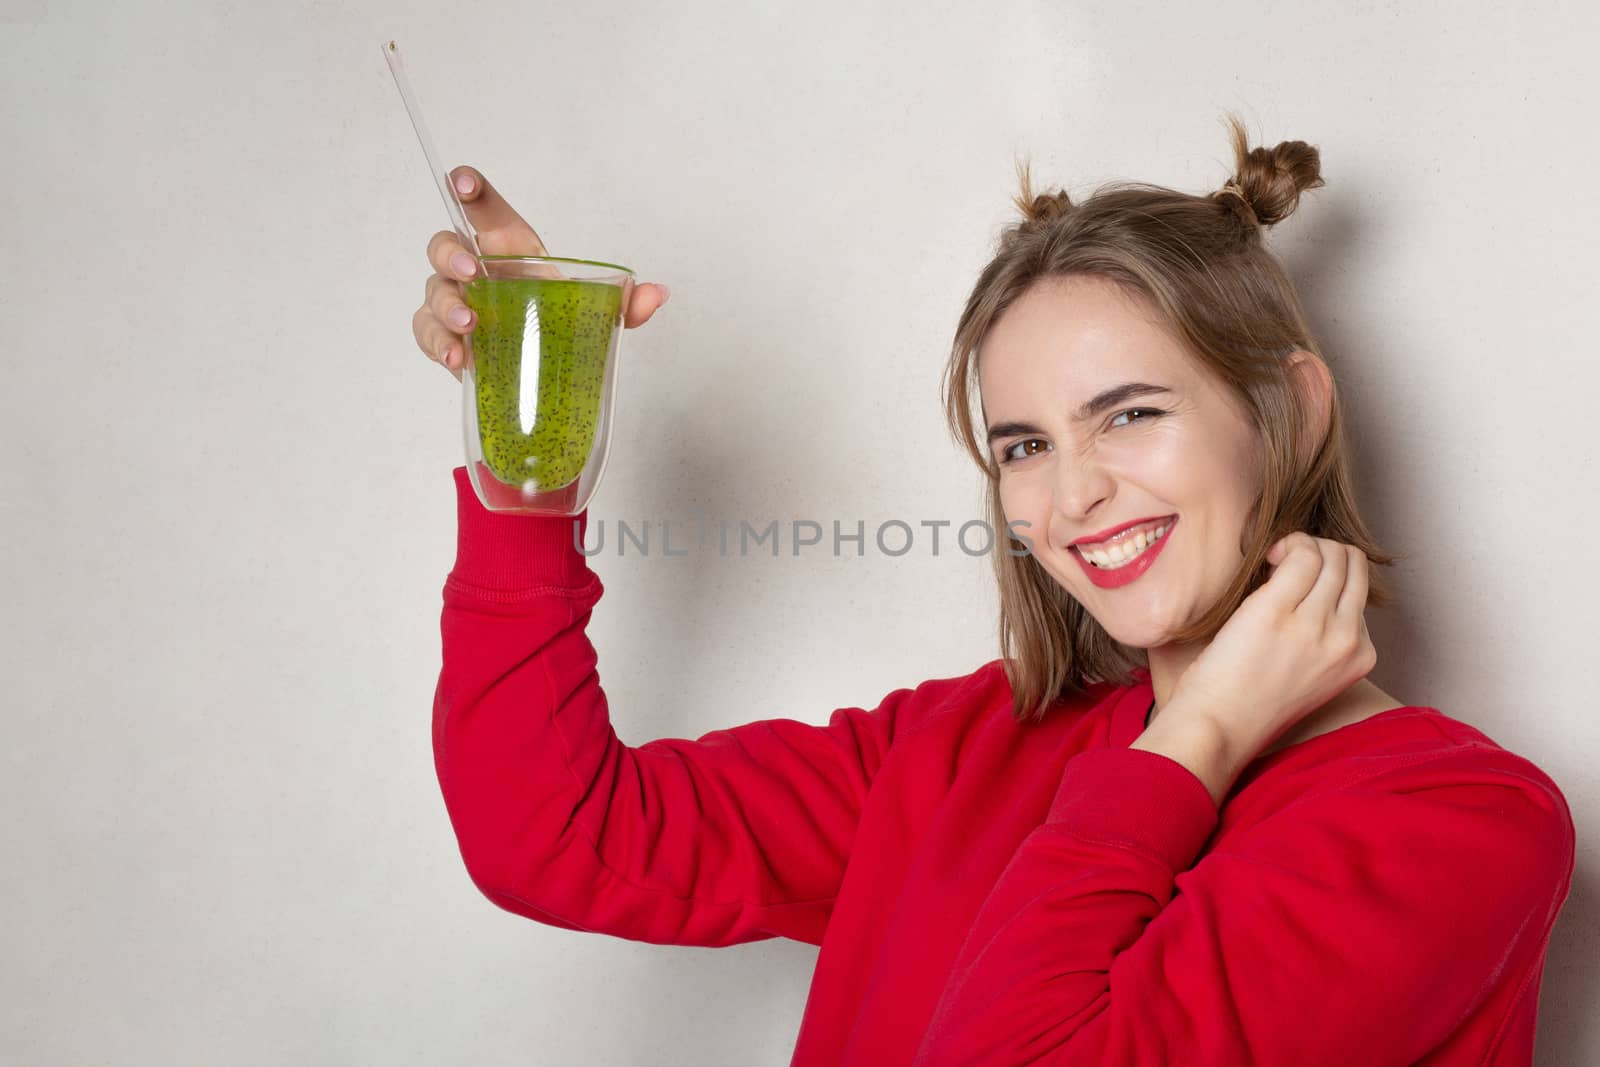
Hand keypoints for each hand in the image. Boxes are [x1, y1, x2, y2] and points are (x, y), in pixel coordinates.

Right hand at [412, 166, 672, 381]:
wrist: (540, 365)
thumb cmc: (557, 319)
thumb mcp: (592, 311)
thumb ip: (623, 303)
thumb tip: (656, 294)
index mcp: (511, 250)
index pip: (485, 210)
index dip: (471, 189)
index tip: (463, 181)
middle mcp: (477, 269)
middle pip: (445, 244)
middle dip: (452, 254)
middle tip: (473, 273)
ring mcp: (456, 302)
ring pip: (433, 291)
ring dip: (446, 308)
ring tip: (469, 329)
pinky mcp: (445, 337)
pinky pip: (428, 333)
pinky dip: (438, 345)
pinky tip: (458, 360)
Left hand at [1166, 533, 1377, 761]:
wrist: (1218, 726)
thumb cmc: (1250, 698)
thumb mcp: (1310, 671)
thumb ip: (1323, 633)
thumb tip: (1313, 578)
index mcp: (1360, 656)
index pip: (1359, 589)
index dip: (1327, 574)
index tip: (1295, 582)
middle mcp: (1348, 639)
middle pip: (1352, 564)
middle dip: (1321, 550)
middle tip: (1284, 563)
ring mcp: (1316, 625)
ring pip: (1332, 554)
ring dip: (1302, 544)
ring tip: (1272, 561)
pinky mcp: (1278, 611)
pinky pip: (1302, 555)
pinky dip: (1286, 544)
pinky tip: (1265, 558)